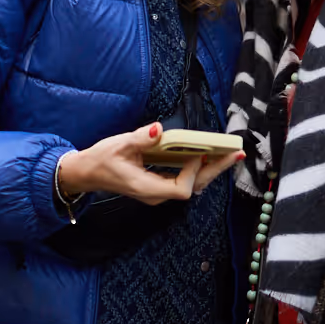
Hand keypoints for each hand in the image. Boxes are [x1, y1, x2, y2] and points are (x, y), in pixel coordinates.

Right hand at [55, 126, 241, 211]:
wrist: (88, 172)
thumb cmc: (101, 159)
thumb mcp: (119, 145)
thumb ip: (141, 138)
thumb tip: (158, 129)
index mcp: (146, 188)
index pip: (181, 189)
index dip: (192, 172)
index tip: (195, 153)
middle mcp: (156, 195)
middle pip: (194, 188)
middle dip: (216, 170)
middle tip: (236, 154)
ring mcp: (158, 191)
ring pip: (192, 185)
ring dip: (211, 169)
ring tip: (229, 154)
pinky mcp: (159, 185)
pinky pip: (185, 179)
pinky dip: (199, 168)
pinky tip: (209, 155)